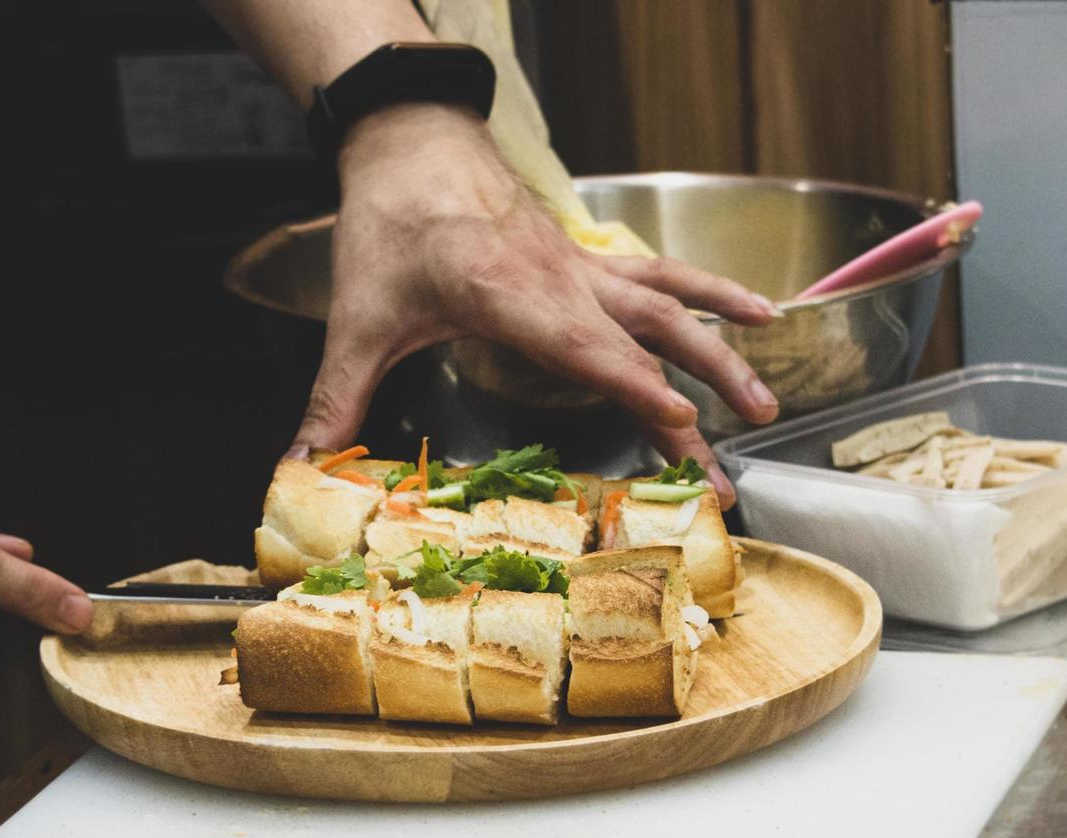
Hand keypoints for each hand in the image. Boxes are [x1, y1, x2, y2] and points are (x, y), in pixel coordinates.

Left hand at [290, 103, 781, 503]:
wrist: (410, 143)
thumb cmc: (389, 225)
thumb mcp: (358, 317)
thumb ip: (335, 397)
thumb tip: (299, 466)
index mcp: (506, 293)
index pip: (582, 345)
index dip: (631, 384)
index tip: (680, 419)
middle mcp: (558, 280)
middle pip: (642, 340)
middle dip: (695, 399)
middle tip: (729, 460)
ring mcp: (581, 268)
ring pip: (668, 307)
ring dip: (720, 351)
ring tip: (767, 399)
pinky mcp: (588, 261)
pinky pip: (663, 280)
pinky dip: (711, 296)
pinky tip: (755, 312)